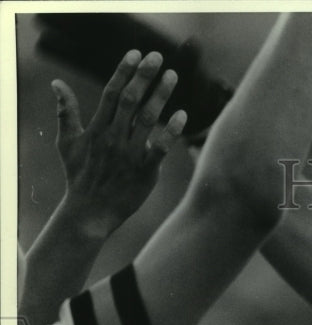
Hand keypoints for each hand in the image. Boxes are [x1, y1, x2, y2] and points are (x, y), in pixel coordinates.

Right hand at [52, 50, 186, 238]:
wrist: (90, 212)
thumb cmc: (80, 176)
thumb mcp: (67, 143)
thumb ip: (65, 112)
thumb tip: (57, 84)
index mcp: (96, 128)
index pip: (111, 92)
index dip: (124, 71)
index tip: (136, 53)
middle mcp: (113, 137)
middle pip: (130, 100)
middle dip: (144, 76)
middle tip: (158, 57)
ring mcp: (129, 154)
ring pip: (147, 119)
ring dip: (161, 96)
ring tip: (173, 76)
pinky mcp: (144, 171)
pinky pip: (160, 148)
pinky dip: (171, 131)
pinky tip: (182, 115)